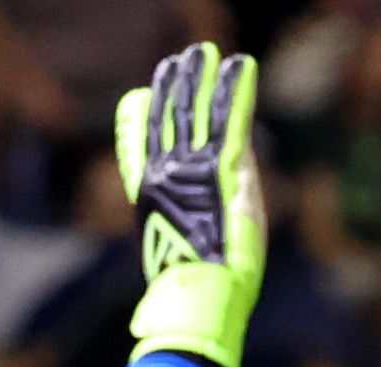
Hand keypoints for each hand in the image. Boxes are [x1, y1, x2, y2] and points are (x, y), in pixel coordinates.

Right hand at [113, 43, 263, 366]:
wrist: (197, 299)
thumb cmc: (196, 289)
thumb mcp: (190, 244)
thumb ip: (194, 213)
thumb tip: (208, 198)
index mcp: (153, 196)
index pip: (143, 147)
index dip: (140, 117)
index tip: (142, 95)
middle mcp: (167, 177)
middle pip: (169, 120)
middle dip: (174, 87)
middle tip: (178, 60)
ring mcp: (192, 171)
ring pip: (195, 113)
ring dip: (200, 79)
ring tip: (203, 53)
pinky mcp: (220, 171)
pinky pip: (229, 122)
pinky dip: (235, 92)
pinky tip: (239, 67)